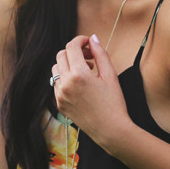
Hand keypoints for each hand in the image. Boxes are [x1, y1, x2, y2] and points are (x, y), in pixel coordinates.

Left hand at [51, 34, 131, 151]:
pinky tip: (80, 85)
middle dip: (74, 52)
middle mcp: (65, 83)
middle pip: (61, 55)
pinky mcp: (59, 104)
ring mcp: (59, 95)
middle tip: (89, 58)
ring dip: (68, 65)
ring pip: (56, 69)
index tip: (88, 43)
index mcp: (79, 74)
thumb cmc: (114, 103)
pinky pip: (56, 84)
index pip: (71, 47)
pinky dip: (65, 79)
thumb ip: (100, 54)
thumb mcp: (110, 75)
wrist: (110, 130)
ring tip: (85, 72)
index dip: (80, 40)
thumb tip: (93, 38)